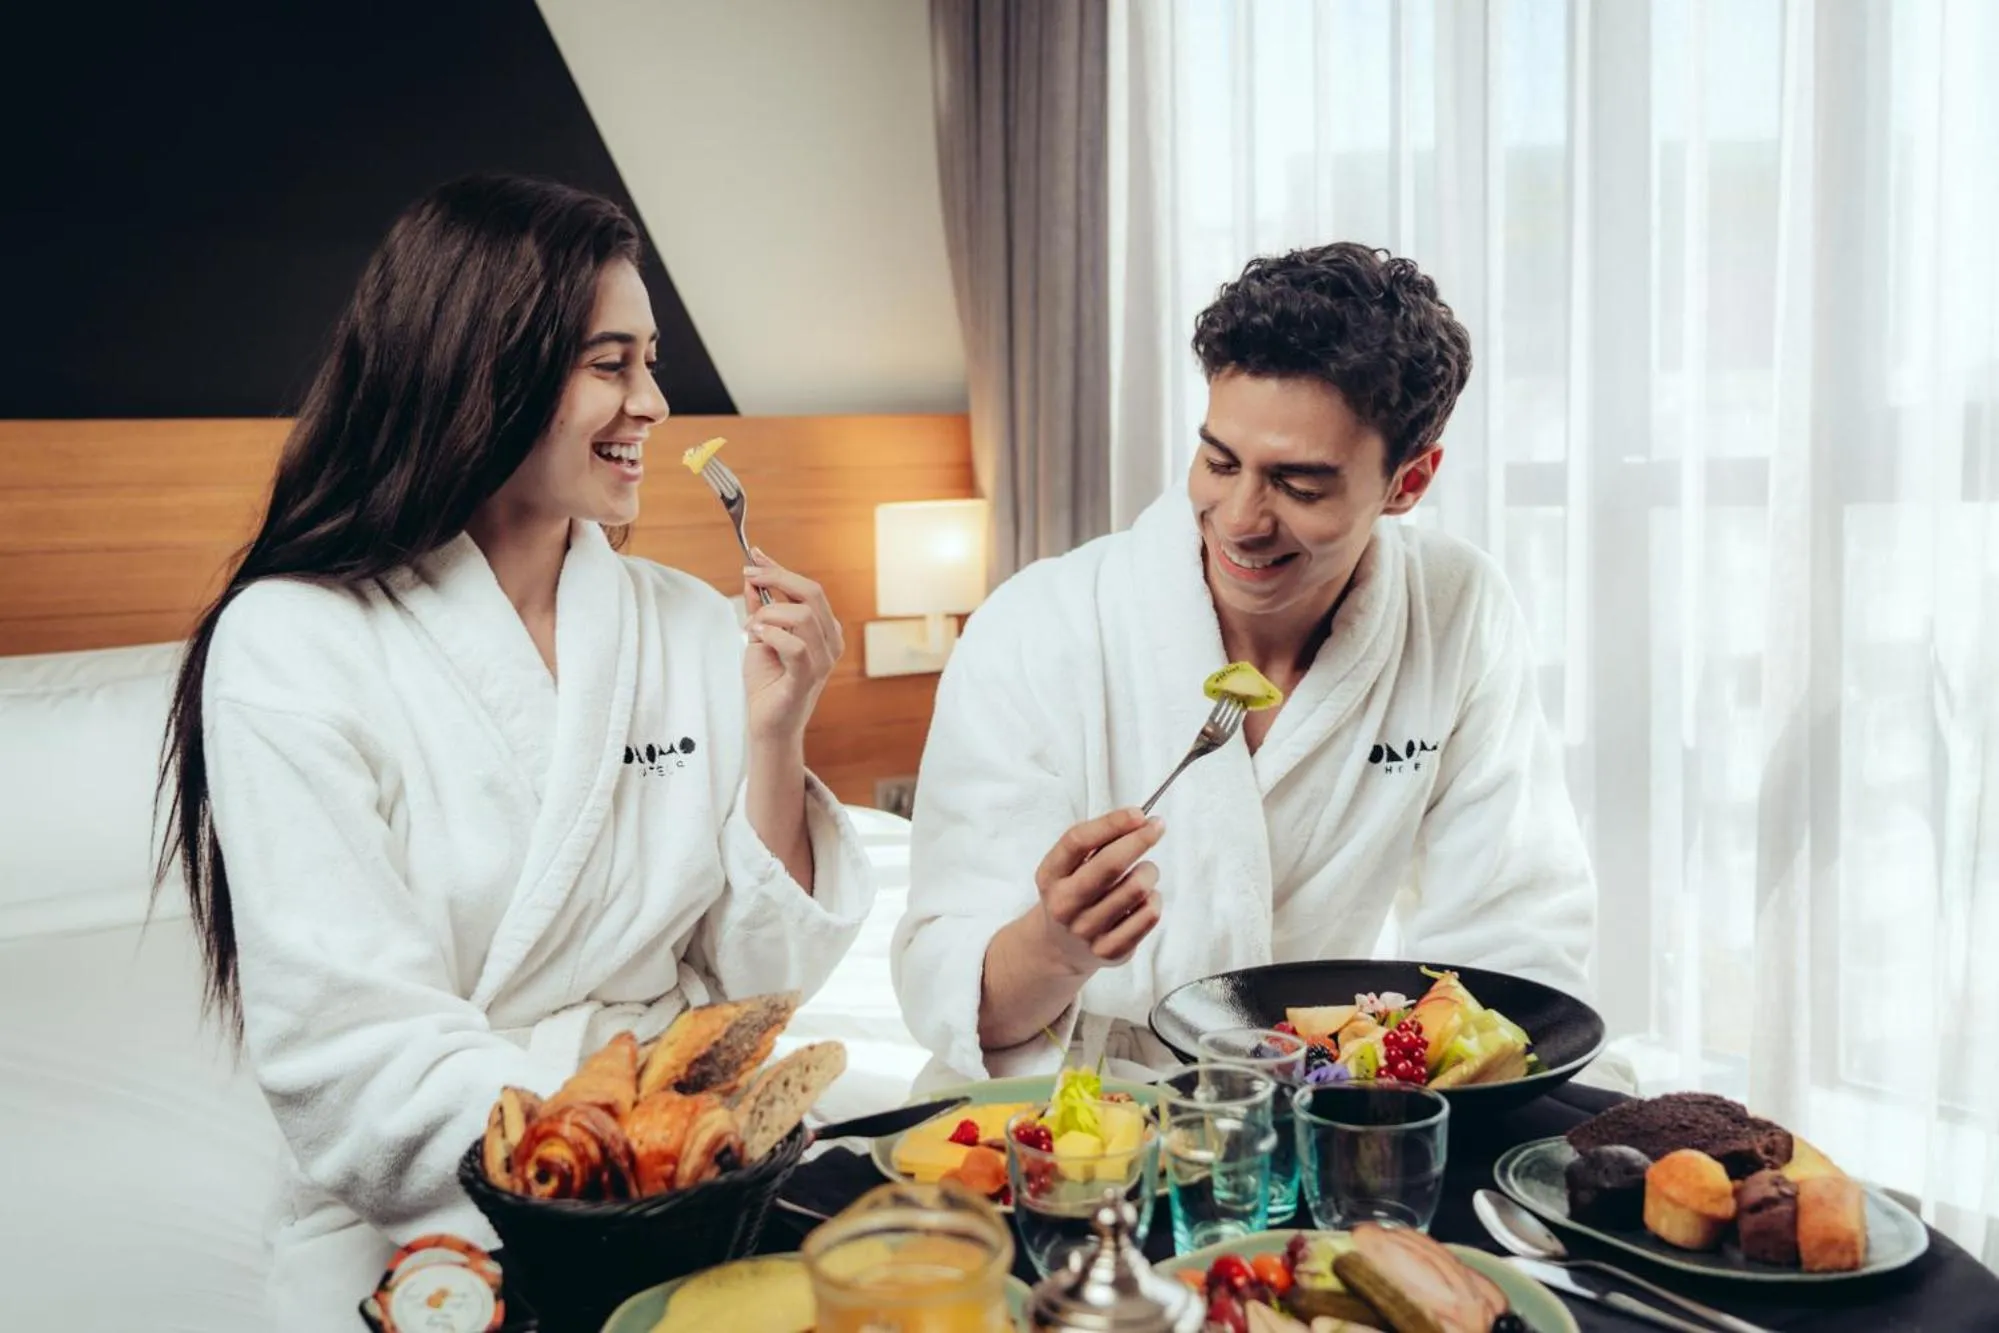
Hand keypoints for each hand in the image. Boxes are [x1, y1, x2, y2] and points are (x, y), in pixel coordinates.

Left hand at [741, 549, 841, 744]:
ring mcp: (823, 661)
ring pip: (802, 616)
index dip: (781, 569)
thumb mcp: (761, 637)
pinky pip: (795, 646)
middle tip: (748, 577)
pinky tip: (757, 638)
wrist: (768, 725)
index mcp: (824, 630)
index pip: (809, 589)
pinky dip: (772, 635)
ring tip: (751, 627)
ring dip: (768, 614)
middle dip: (776, 578)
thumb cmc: (768, 684)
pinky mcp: (808, 678)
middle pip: (812, 594)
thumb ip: (760, 609)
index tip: (755, 556)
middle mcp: (830, 642)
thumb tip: (753, 579)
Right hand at [1033, 808, 1164, 973]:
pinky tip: (1144, 899)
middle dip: (1140, 840)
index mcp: (1050, 876)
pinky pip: (1149, 915)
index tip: (1139, 813)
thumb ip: (1099, 841)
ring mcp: (1087, 930)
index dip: (1112, 823)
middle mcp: (1064, 904)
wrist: (1060, 946)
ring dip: (1149, 871)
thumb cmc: (1074, 892)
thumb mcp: (1070, 865)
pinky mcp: (1110, 950)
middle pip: (1110, 864)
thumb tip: (1139, 820)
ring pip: (1136, 888)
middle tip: (1157, 827)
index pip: (1078, 841)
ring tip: (1144, 872)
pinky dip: (1154, 899)